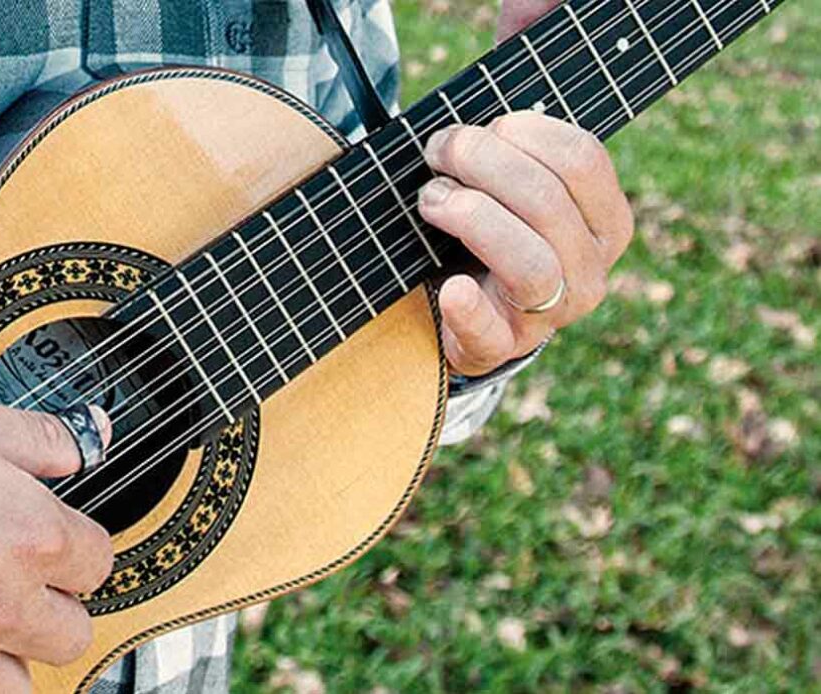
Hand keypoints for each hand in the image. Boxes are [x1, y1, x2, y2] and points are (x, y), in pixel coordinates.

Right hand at [0, 376, 112, 692]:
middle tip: (19, 580)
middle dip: (53, 604)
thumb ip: (41, 439)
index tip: (58, 541)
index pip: (99, 565)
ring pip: (20, 687)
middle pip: (72, 633)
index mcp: (29, 536)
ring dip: (10, 655)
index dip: (78, 546)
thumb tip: (81, 446)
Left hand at [415, 0, 632, 376]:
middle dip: (483, 165)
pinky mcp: (502, 345)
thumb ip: (525, 73)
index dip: (524, 134)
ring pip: (531, 261)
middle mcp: (591, 267)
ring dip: (471, 218)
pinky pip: (495, 329)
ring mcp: (552, 312)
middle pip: (549, 203)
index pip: (584, 160)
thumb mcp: (512, 149)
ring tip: (431, 200)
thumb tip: (528, 1)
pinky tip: (448, 285)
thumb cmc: (492, 213)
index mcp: (605, 216)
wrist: (466, 301)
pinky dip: (468, 305)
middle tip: (439, 153)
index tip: (479, 126)